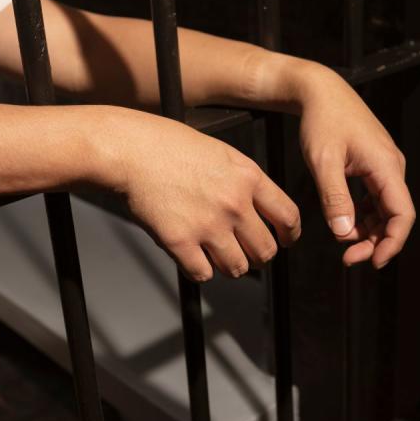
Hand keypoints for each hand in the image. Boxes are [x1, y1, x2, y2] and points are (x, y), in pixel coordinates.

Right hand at [98, 108, 300, 280]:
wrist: (130, 150)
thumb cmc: (169, 146)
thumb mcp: (222, 154)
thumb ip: (245, 181)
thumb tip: (260, 208)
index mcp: (249, 178)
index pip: (288, 217)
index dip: (289, 235)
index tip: (286, 241)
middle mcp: (234, 204)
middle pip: (266, 250)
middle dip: (260, 257)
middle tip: (249, 254)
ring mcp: (208, 224)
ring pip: (237, 268)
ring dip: (230, 267)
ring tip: (219, 257)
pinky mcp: (180, 242)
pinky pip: (203, 274)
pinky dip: (199, 271)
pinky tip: (193, 258)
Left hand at [296, 66, 414, 267]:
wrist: (321, 91)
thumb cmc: (323, 119)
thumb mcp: (323, 162)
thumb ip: (335, 200)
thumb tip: (344, 233)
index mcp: (387, 166)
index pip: (403, 214)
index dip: (393, 242)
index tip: (374, 261)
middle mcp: (392, 168)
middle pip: (396, 216)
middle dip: (376, 241)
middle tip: (350, 257)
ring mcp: (385, 167)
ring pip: (386, 210)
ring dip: (369, 230)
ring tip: (344, 241)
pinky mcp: (375, 166)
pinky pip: (377, 199)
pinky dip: (364, 215)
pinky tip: (346, 221)